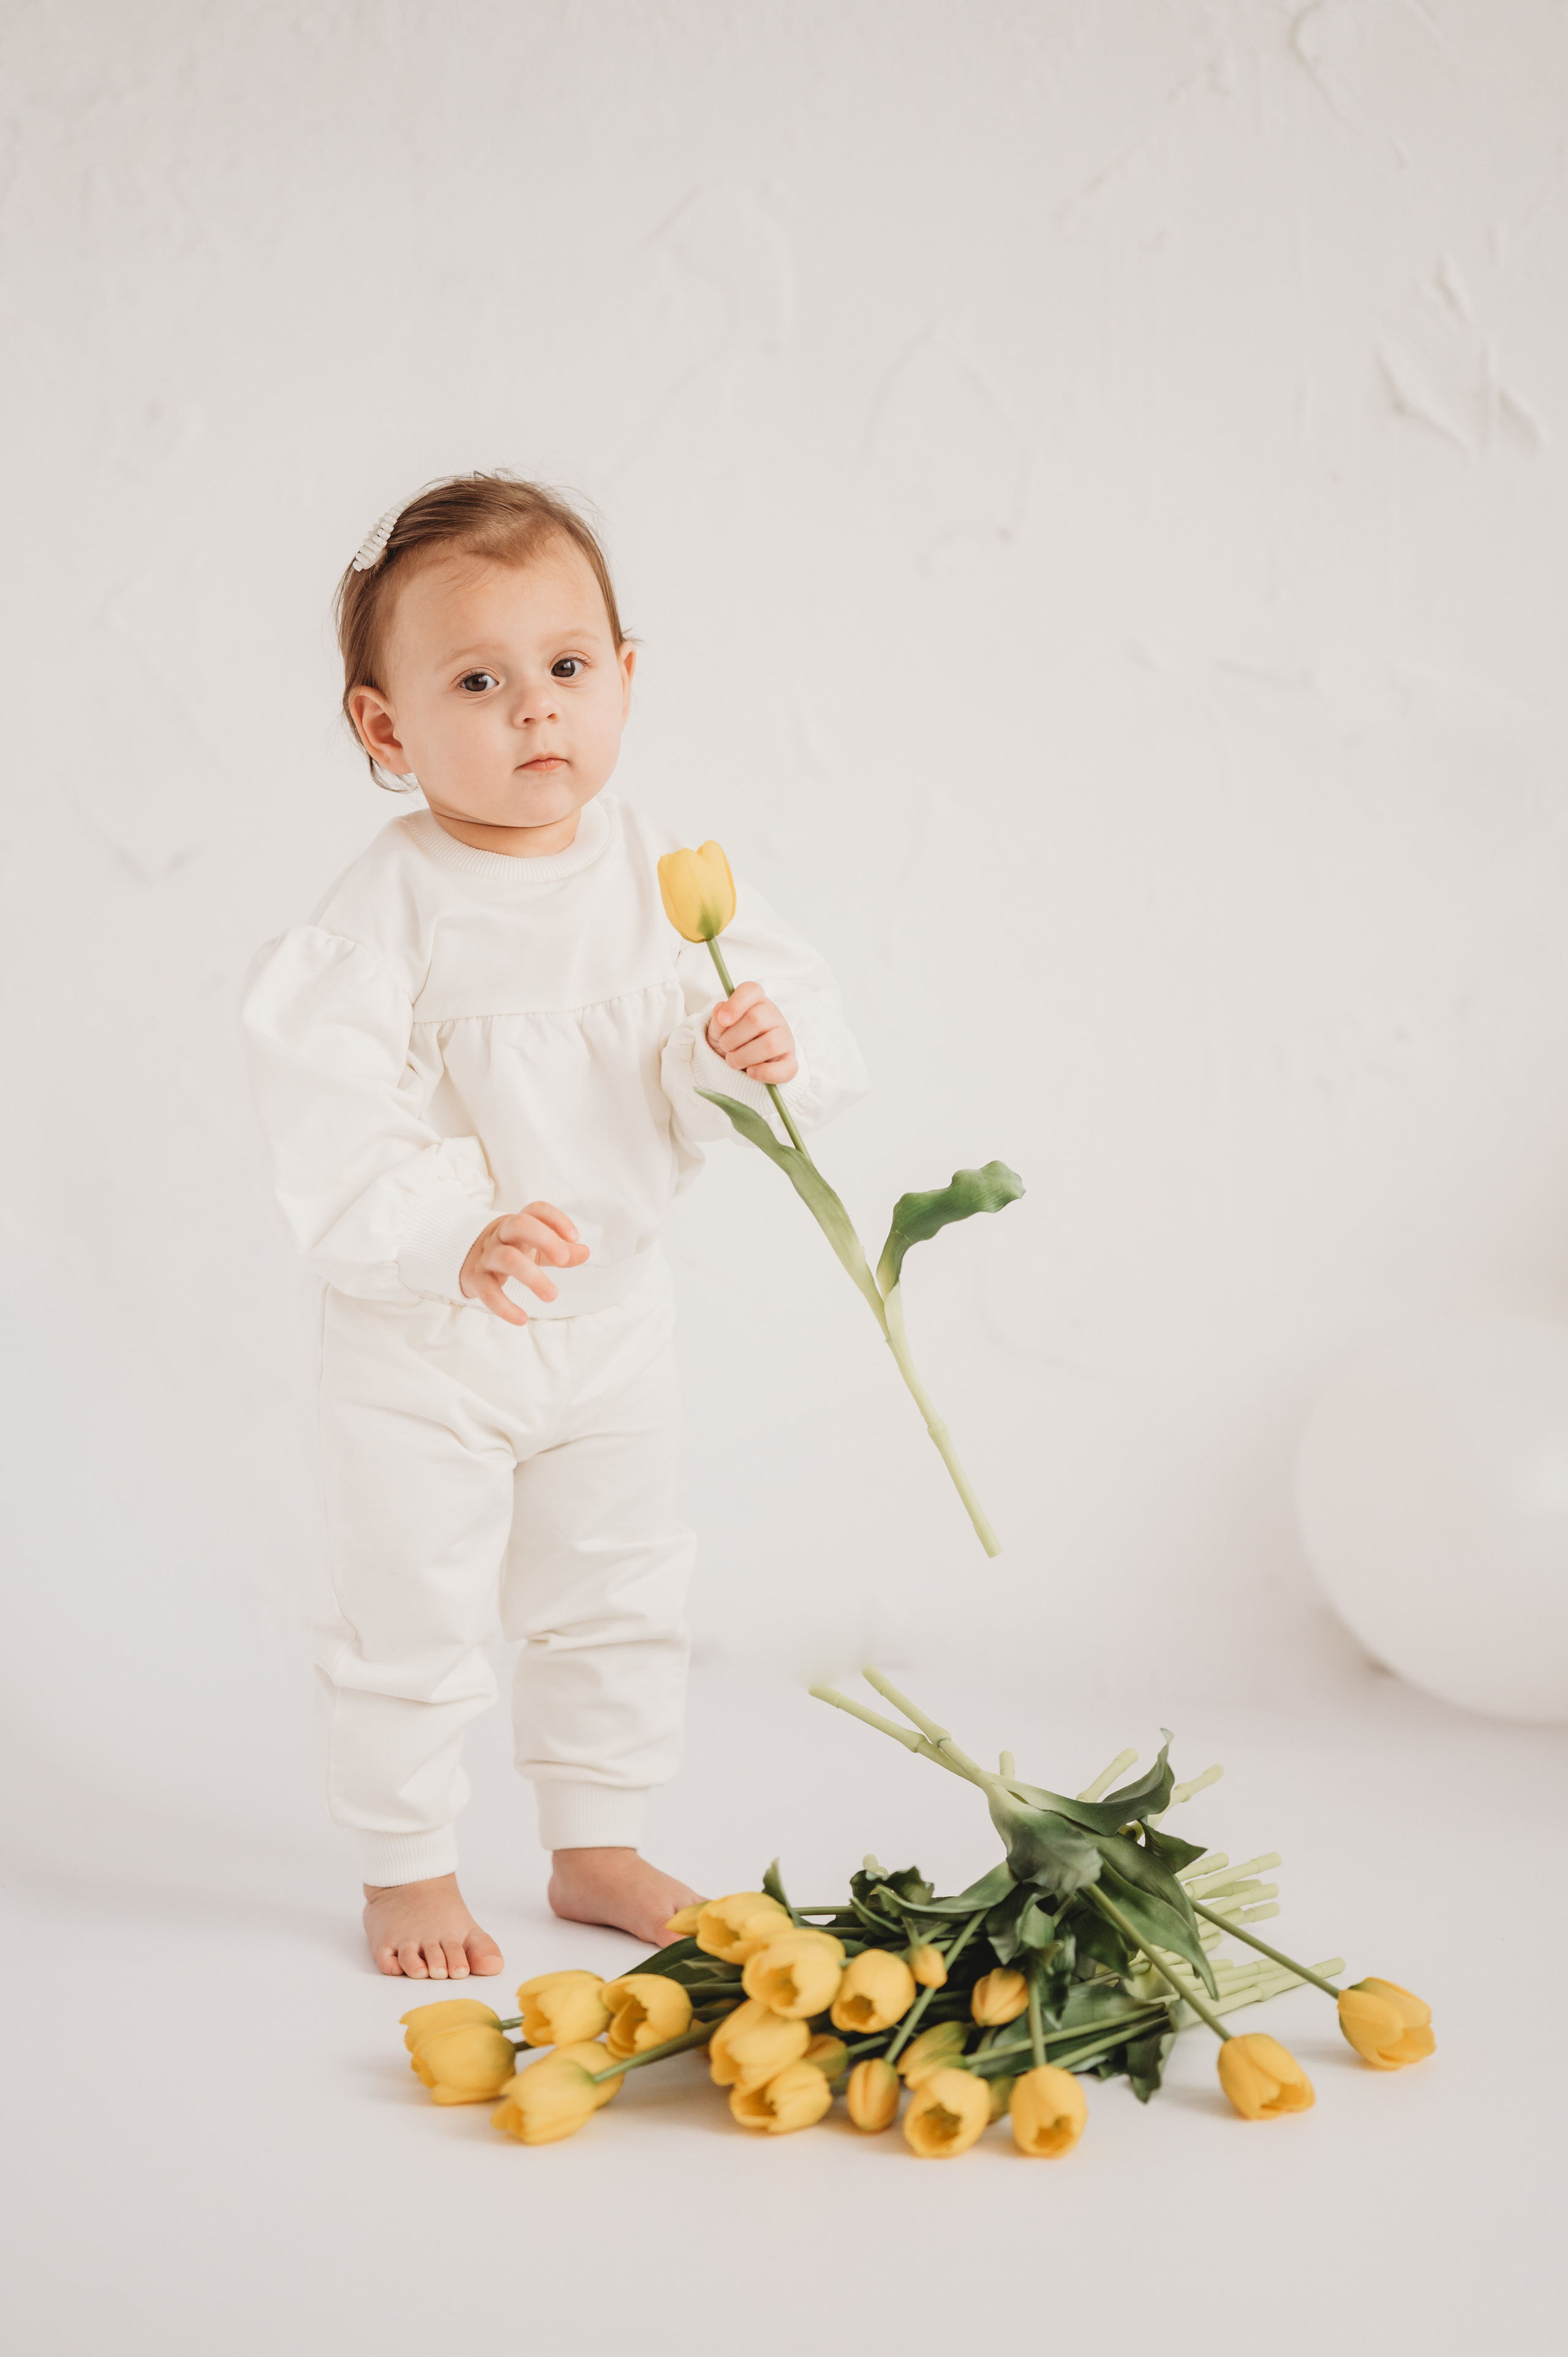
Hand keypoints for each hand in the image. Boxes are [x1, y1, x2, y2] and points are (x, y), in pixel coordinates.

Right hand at [459, 1202, 588, 1326]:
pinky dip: (505, 1307)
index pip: (536, 1210)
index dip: (556, 1219)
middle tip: (563, 1261)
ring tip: (552, 1295)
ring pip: (507, 1259)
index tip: (574, 1237)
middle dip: (545, 1240)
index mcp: (517, 1224)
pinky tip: (522, 1319)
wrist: (461, 1258)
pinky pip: (488, 1292)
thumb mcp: (534, 1247)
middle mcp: (500, 1236)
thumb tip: (585, 1252)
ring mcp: (486, 1256)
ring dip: (533, 1277)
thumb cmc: (508, 1250)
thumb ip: (560, 1251)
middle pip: (520, 1225)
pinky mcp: (475, 1279)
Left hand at [706, 979, 797, 1085]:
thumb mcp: (718, 1030)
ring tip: (733, 1061)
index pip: (751, 991)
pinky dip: (765, 1073)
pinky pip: (785, 1068)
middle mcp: (774, 1016)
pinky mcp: (790, 1062)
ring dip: (743, 1057)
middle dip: (733, 1038)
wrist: (741, 1065)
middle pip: (756, 1019)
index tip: (723, 1020)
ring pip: (769, 1044)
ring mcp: (785, 1039)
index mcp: (756, 1002)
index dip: (736, 1004)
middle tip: (725, 1047)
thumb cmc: (731, 1041)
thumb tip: (721, 1012)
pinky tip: (751, 1072)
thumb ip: (718, 1021)